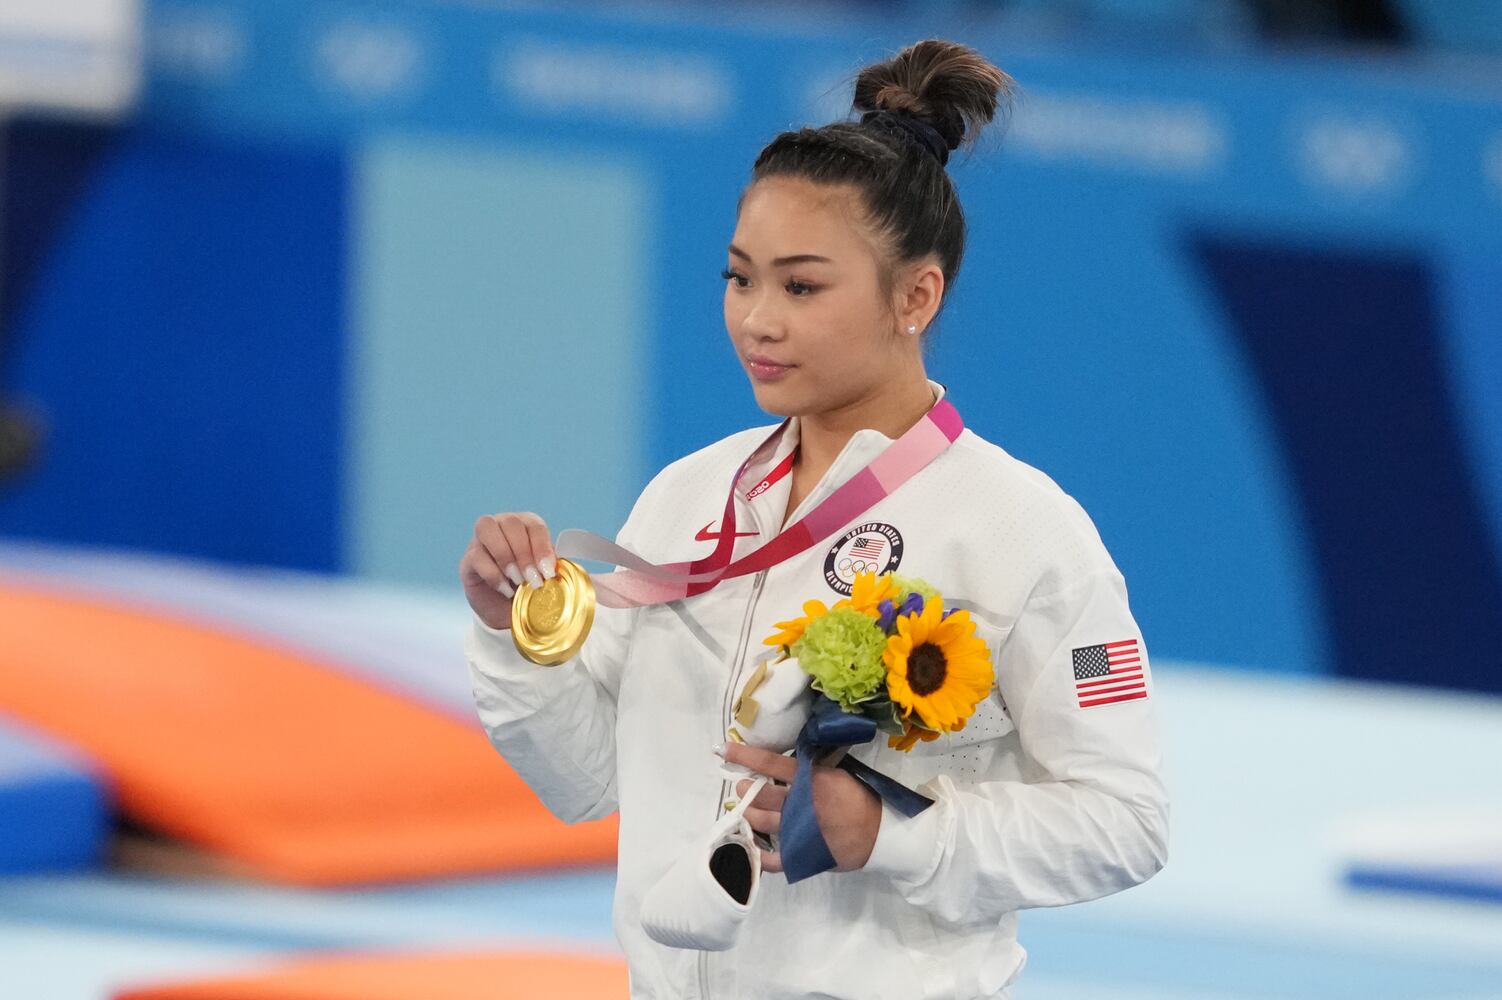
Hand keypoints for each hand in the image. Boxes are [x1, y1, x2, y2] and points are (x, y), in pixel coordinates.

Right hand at [459, 512, 557, 629]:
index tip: (548, 572)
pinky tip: (506, 590)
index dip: (541, 547)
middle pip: (511, 522)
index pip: (533, 524)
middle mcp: (501, 524)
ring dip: (506, 556)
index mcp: (525, 524)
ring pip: (487, 527)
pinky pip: (476, 555)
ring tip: (518, 581)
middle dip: (524, 553)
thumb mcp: (545, 576)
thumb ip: (554, 568)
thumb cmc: (529, 587)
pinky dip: (493, 574)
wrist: (505, 610)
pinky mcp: (467, 559)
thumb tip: (573, 573)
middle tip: (533, 579)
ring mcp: (480, 539)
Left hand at [723, 742, 881, 873]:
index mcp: (810, 780)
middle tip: (744, 789)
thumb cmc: (860, 799)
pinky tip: (751, 848)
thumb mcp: (838, 774)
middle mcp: (800, 803)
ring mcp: (799, 831)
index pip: (770, 763)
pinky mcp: (801, 855)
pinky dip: (757, 854)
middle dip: (746, 790)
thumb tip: (784, 764)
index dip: (743, 755)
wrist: (882, 833)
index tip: (722, 750)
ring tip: (747, 812)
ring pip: (759, 821)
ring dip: (748, 815)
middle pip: (760, 793)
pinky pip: (771, 858)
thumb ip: (810, 771)